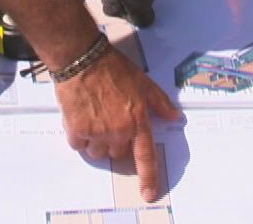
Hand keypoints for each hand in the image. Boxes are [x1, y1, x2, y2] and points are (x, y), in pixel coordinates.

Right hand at [56, 47, 183, 201]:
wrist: (83, 60)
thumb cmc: (112, 68)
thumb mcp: (143, 82)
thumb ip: (160, 103)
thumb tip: (175, 117)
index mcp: (137, 121)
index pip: (145, 156)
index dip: (148, 178)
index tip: (148, 193)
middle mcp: (118, 131)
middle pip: (118, 154)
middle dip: (115, 142)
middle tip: (110, 120)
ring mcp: (97, 132)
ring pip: (97, 153)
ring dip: (96, 142)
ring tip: (94, 117)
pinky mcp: (77, 130)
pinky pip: (78, 145)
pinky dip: (78, 136)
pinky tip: (80, 116)